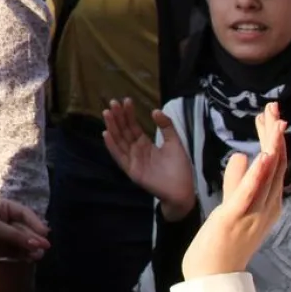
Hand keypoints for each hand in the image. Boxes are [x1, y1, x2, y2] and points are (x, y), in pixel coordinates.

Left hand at [0, 198, 50, 268]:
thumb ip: (16, 235)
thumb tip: (38, 244)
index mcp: (2, 207)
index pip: (24, 213)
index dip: (35, 222)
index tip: (44, 233)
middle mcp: (5, 219)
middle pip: (25, 228)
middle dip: (34, 237)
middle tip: (44, 247)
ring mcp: (4, 235)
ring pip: (23, 240)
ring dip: (31, 247)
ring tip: (38, 255)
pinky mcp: (2, 249)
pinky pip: (18, 251)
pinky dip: (25, 254)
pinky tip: (31, 258)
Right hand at [102, 99, 195, 220]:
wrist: (183, 190)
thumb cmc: (179, 168)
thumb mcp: (174, 143)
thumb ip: (166, 127)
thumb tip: (155, 110)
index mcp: (145, 144)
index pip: (133, 126)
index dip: (129, 114)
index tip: (125, 100)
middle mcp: (136, 150)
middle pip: (124, 131)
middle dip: (117, 117)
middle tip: (112, 102)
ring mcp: (132, 160)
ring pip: (119, 140)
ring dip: (112, 127)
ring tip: (107, 113)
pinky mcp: (131, 170)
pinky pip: (119, 156)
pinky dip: (112, 145)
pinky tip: (106, 133)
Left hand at [184, 102, 287, 279]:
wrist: (213, 277)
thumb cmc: (221, 243)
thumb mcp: (231, 205)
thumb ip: (237, 181)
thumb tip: (243, 156)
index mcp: (267, 204)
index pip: (274, 165)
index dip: (274, 139)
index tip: (271, 116)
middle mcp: (267, 207)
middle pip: (275, 165)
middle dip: (274, 135)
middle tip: (274, 108)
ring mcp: (254, 213)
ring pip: (266, 174)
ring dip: (270, 146)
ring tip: (272, 122)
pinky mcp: (236, 218)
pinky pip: (249, 192)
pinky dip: (257, 173)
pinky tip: (261, 156)